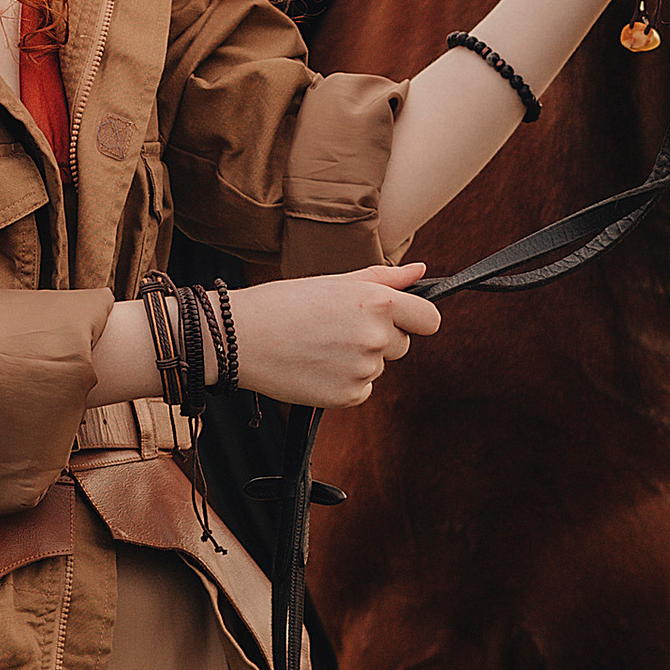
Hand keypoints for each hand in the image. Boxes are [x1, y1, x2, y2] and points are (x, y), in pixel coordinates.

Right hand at [229, 264, 438, 407]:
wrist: (240, 338)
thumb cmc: (284, 302)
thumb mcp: (334, 282)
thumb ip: (384, 279)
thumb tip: (420, 273)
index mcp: (377, 302)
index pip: (430, 319)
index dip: (416, 318)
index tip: (400, 319)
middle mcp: (376, 337)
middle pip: (403, 344)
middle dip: (380, 337)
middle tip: (338, 328)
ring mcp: (364, 369)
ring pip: (378, 366)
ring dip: (358, 359)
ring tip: (319, 345)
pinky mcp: (348, 396)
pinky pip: (361, 389)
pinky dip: (343, 381)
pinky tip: (315, 366)